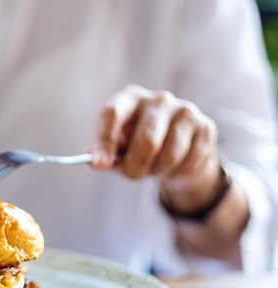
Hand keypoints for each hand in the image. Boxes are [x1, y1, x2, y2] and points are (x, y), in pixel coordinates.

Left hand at [92, 84, 220, 212]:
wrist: (177, 151)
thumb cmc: (136, 148)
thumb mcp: (115, 150)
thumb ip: (103, 154)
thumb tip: (95, 161)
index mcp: (129, 99)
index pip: (112, 113)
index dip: (105, 141)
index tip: (100, 164)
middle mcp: (158, 99)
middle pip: (146, 141)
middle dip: (136, 167)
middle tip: (133, 176)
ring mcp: (185, 110)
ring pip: (169, 156)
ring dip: (158, 172)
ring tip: (155, 169)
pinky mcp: (205, 127)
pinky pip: (189, 163)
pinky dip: (177, 174)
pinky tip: (174, 167)